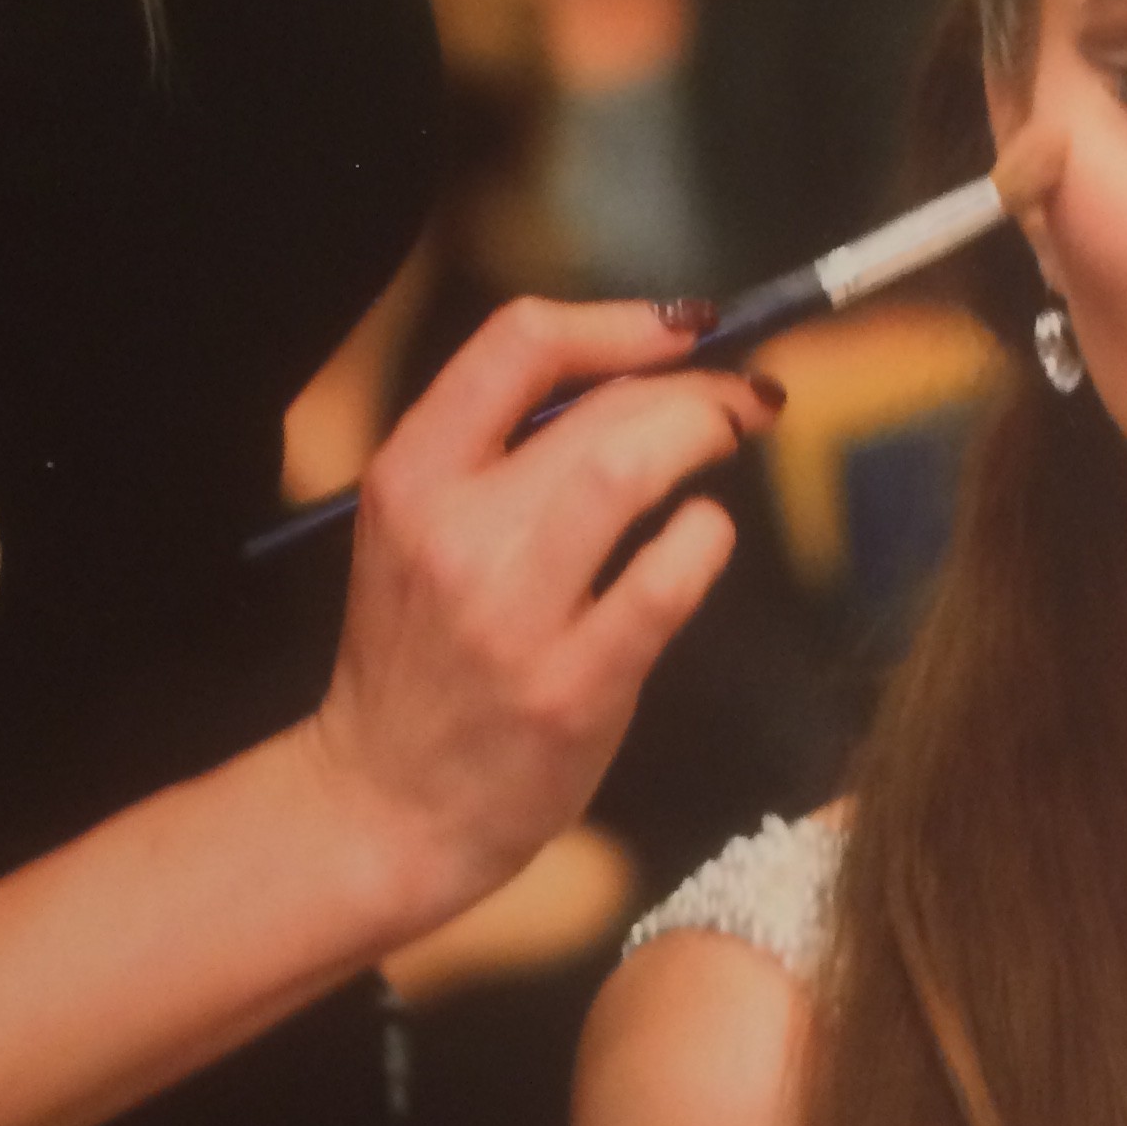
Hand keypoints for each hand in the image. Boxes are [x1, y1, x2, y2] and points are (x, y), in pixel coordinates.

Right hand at [308, 296, 771, 924]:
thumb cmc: (416, 659)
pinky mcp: (570, 687)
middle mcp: (453, 532)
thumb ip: (495, 456)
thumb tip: (632, 379)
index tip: (680, 330)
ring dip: (701, 435)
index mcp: (409, 478)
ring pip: (625, 472)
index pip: (516, 344)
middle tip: (741, 399)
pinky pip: (661, 583)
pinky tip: (709, 534)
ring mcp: (511, 614)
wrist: (385, 804)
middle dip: (693, 385)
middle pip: (595, 408)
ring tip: (735, 436)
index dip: (617, 321)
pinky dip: (704, 538)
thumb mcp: (415, 532)